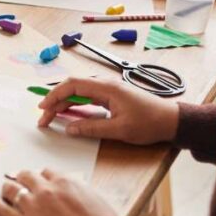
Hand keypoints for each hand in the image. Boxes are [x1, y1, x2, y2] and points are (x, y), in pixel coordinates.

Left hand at [0, 169, 116, 215]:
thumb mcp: (94, 198)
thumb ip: (78, 191)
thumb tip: (73, 192)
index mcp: (64, 181)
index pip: (46, 172)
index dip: (41, 176)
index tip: (38, 179)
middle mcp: (45, 190)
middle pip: (26, 176)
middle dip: (21, 177)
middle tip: (17, 179)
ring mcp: (32, 206)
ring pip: (12, 190)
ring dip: (7, 188)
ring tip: (4, 189)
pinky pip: (4, 211)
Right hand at [38, 77, 179, 144]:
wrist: (172, 120)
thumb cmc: (150, 123)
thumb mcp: (119, 130)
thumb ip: (92, 128)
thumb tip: (69, 129)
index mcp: (106, 88)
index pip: (72, 85)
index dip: (54, 95)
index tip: (43, 108)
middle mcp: (106, 85)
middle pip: (73, 87)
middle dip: (55, 101)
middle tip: (43, 117)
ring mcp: (109, 90)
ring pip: (79, 92)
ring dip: (64, 103)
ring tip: (52, 117)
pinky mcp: (112, 96)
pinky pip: (88, 97)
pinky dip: (75, 105)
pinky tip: (69, 114)